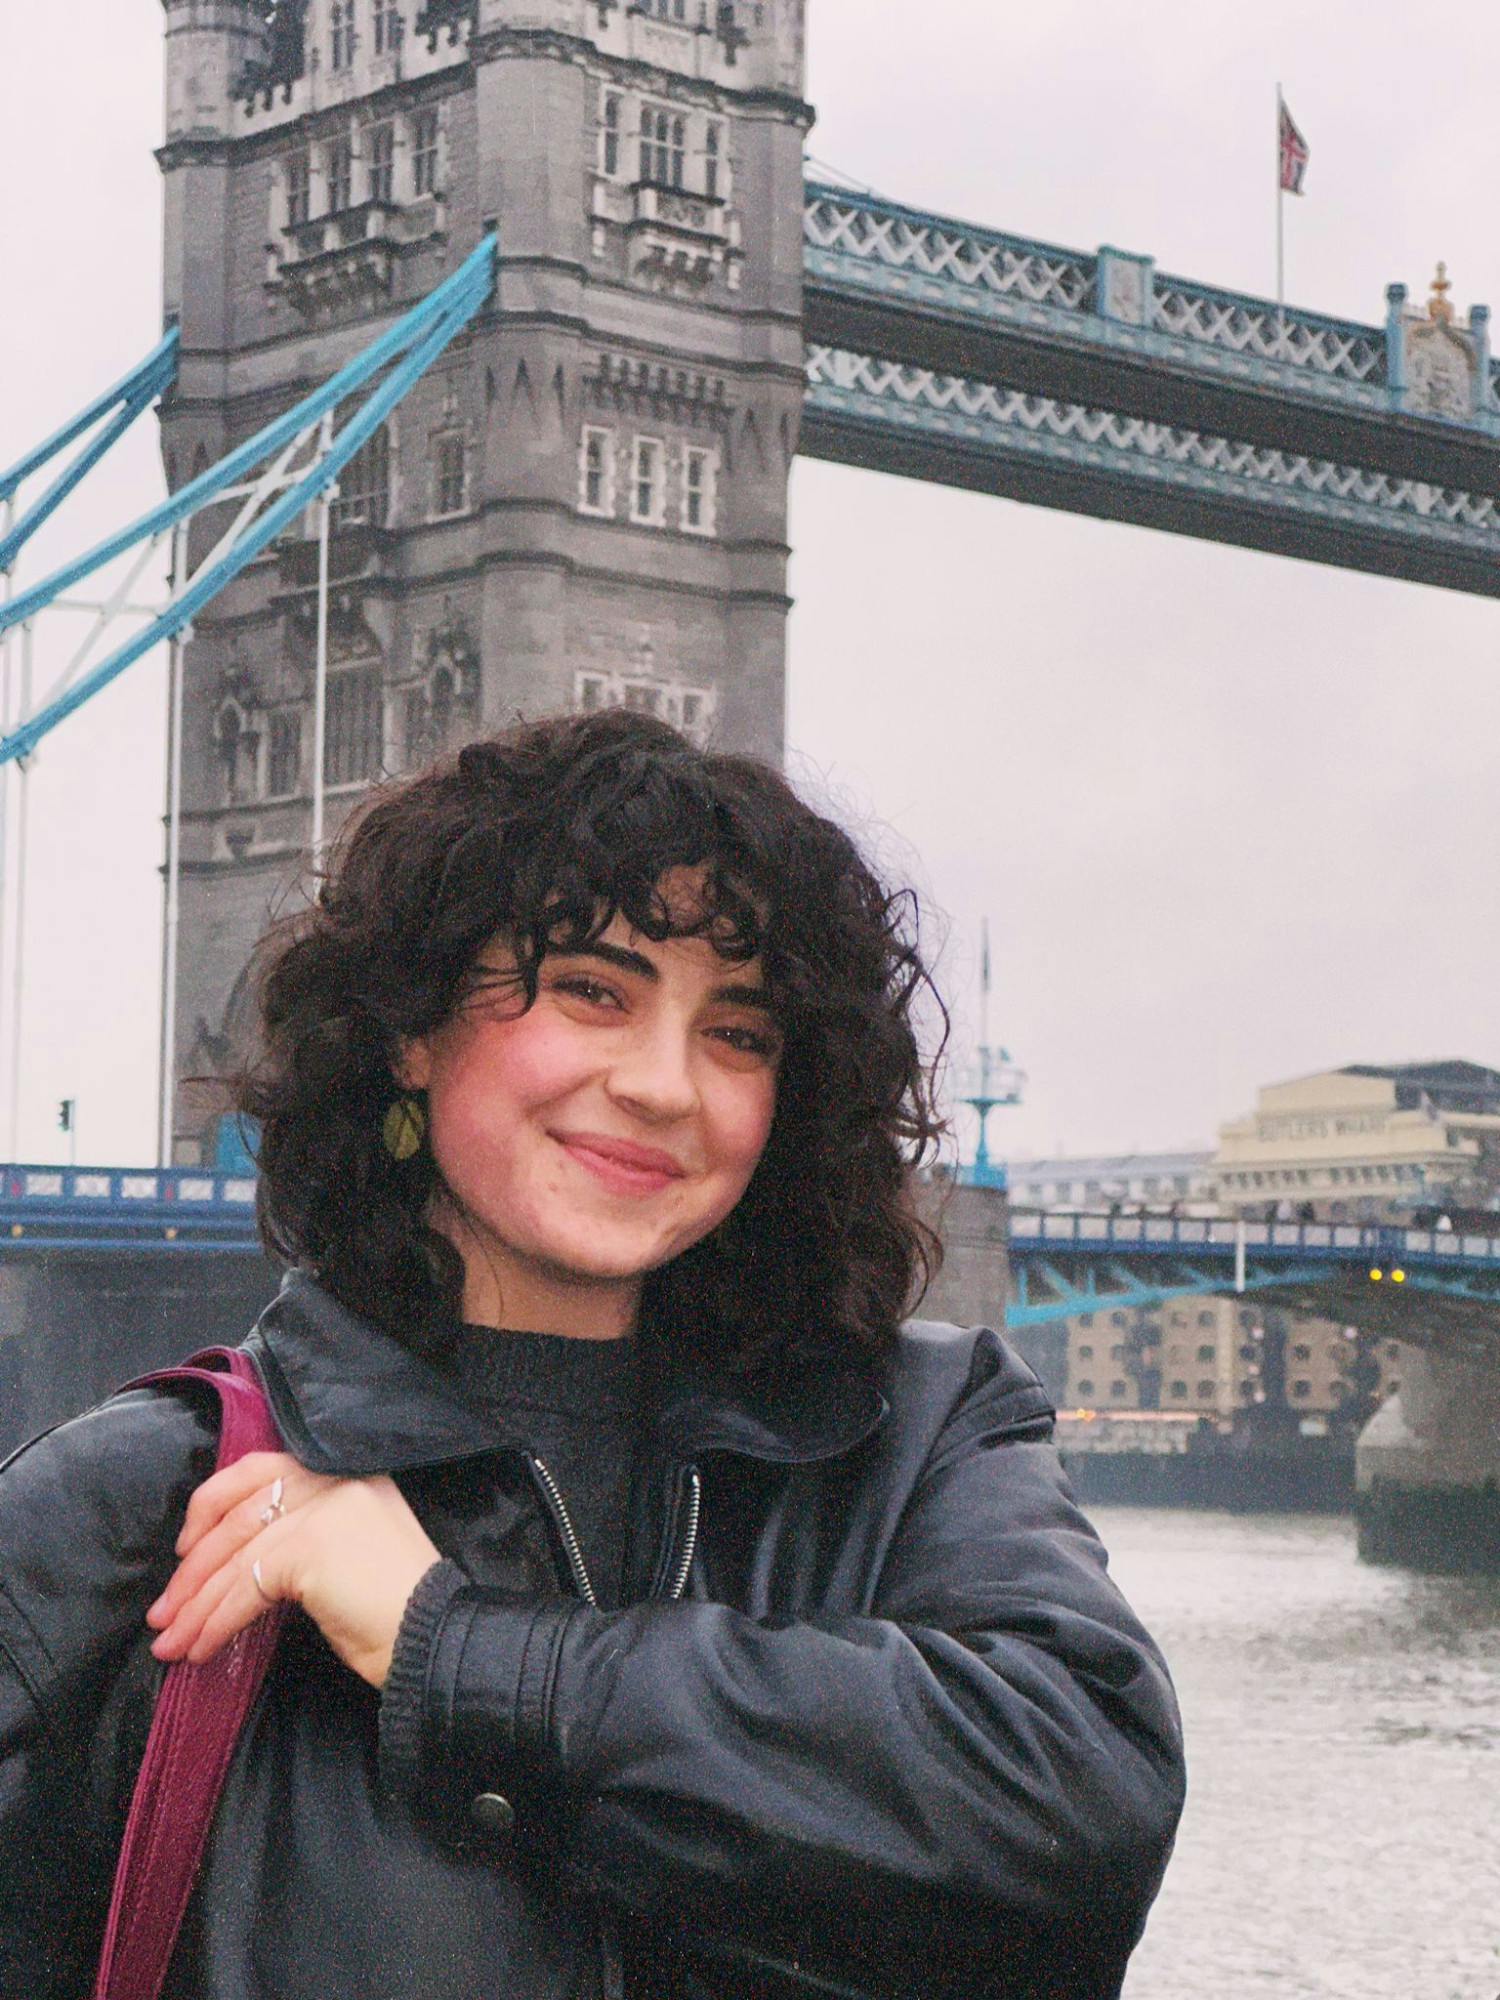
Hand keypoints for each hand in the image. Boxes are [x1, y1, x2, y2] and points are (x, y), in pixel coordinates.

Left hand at [146, 1451, 441, 1688]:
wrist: (433, 1634)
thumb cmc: (394, 1605)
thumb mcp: (348, 1547)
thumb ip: (301, 1532)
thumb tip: (227, 1562)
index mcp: (342, 1472)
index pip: (257, 1471)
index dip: (210, 1506)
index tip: (186, 1548)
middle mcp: (331, 1481)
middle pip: (237, 1517)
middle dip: (192, 1572)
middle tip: (164, 1614)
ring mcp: (321, 1510)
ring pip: (236, 1557)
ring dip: (197, 1606)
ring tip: (172, 1643)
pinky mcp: (309, 1549)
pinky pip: (246, 1588)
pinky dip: (216, 1622)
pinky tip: (201, 1649)